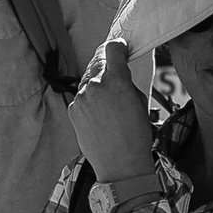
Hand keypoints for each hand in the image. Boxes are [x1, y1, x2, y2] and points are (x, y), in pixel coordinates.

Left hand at [68, 39, 158, 194]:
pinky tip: (99, 114)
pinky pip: (81, 97)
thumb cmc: (136, 137)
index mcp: (117, 80)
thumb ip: (126, 82)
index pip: (113, 48)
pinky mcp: (73, 110)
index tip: (120, 49)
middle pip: (98, 61)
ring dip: (97, 83)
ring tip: (108, 101)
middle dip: (106, 64)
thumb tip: (119, 73)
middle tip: (114, 73)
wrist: (120, 165)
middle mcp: (96, 85)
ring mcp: (81, 98)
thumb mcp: (139, 102)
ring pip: (88, 80)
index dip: (118, 47)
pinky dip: (89, 100)